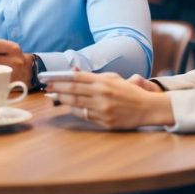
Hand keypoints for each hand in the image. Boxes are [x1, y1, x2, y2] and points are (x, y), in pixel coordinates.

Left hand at [47, 72, 173, 129]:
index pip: (77, 78)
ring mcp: (103, 109)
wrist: (147, 108)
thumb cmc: (128, 91)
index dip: (61, 78)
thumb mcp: (113, 78)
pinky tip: (68, 107)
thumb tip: (73, 72)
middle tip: (47, 88)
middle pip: (73, 91)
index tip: (50, 78)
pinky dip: (75, 110)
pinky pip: (84, 115)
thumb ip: (93, 76)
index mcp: (104, 81)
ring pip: (76, 104)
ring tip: (54, 97)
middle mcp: (102, 94)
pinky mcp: (104, 121)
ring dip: (62, 100)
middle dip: (58, 89)